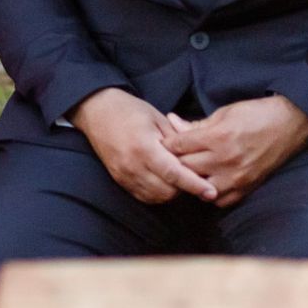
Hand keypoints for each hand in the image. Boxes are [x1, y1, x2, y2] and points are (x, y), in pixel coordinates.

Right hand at [69, 87, 219, 205]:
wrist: (97, 111)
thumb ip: (178, 141)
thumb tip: (198, 158)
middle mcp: (133, 165)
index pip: (174, 173)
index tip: (210, 192)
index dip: (194, 184)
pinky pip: (144, 196)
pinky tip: (163, 182)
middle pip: (167, 191)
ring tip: (177, 178)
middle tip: (193, 176)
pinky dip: (157, 194)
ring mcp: (124, 175)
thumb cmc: (129, 110)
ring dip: (171, 192)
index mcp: (144, 147)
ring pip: (157, 197)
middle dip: (184, 188)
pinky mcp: (119, 180)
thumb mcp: (158, 118)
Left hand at [162, 96, 307, 207]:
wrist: (289, 125)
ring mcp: (237, 177)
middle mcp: (226, 161)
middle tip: (170, 158)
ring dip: (192, 181)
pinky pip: (220, 201)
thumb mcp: (223, 113)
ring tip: (189, 172)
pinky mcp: (247, 188)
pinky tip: (208, 183)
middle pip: (186, 168)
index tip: (163, 143)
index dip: (168, 144)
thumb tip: (172, 122)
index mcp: (217, 138)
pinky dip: (210, 194)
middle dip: (175, 162)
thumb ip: (196, 124)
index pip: (179, 147)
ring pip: (200, 188)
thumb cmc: (255, 114)